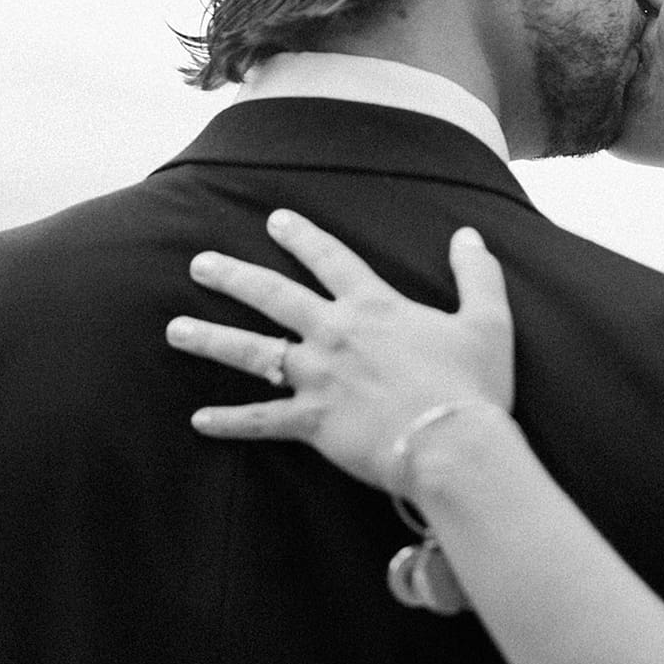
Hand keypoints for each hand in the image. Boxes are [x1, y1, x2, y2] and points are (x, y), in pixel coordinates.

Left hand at [167, 209, 513, 493]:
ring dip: (211, 338)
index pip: (332, 259)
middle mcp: (336, 334)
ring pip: (252, 352)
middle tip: (200, 264)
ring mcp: (318, 377)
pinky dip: (229, 422)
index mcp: (375, 306)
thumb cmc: (475, 384)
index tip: (275, 220)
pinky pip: (261, 421)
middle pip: (274, 296)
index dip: (304, 237)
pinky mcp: (313, 421)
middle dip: (233, 276)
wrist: (453, 443)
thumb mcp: (488, 320)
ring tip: (175, 330)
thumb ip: (476, 273)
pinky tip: (199, 420)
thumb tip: (468, 235)